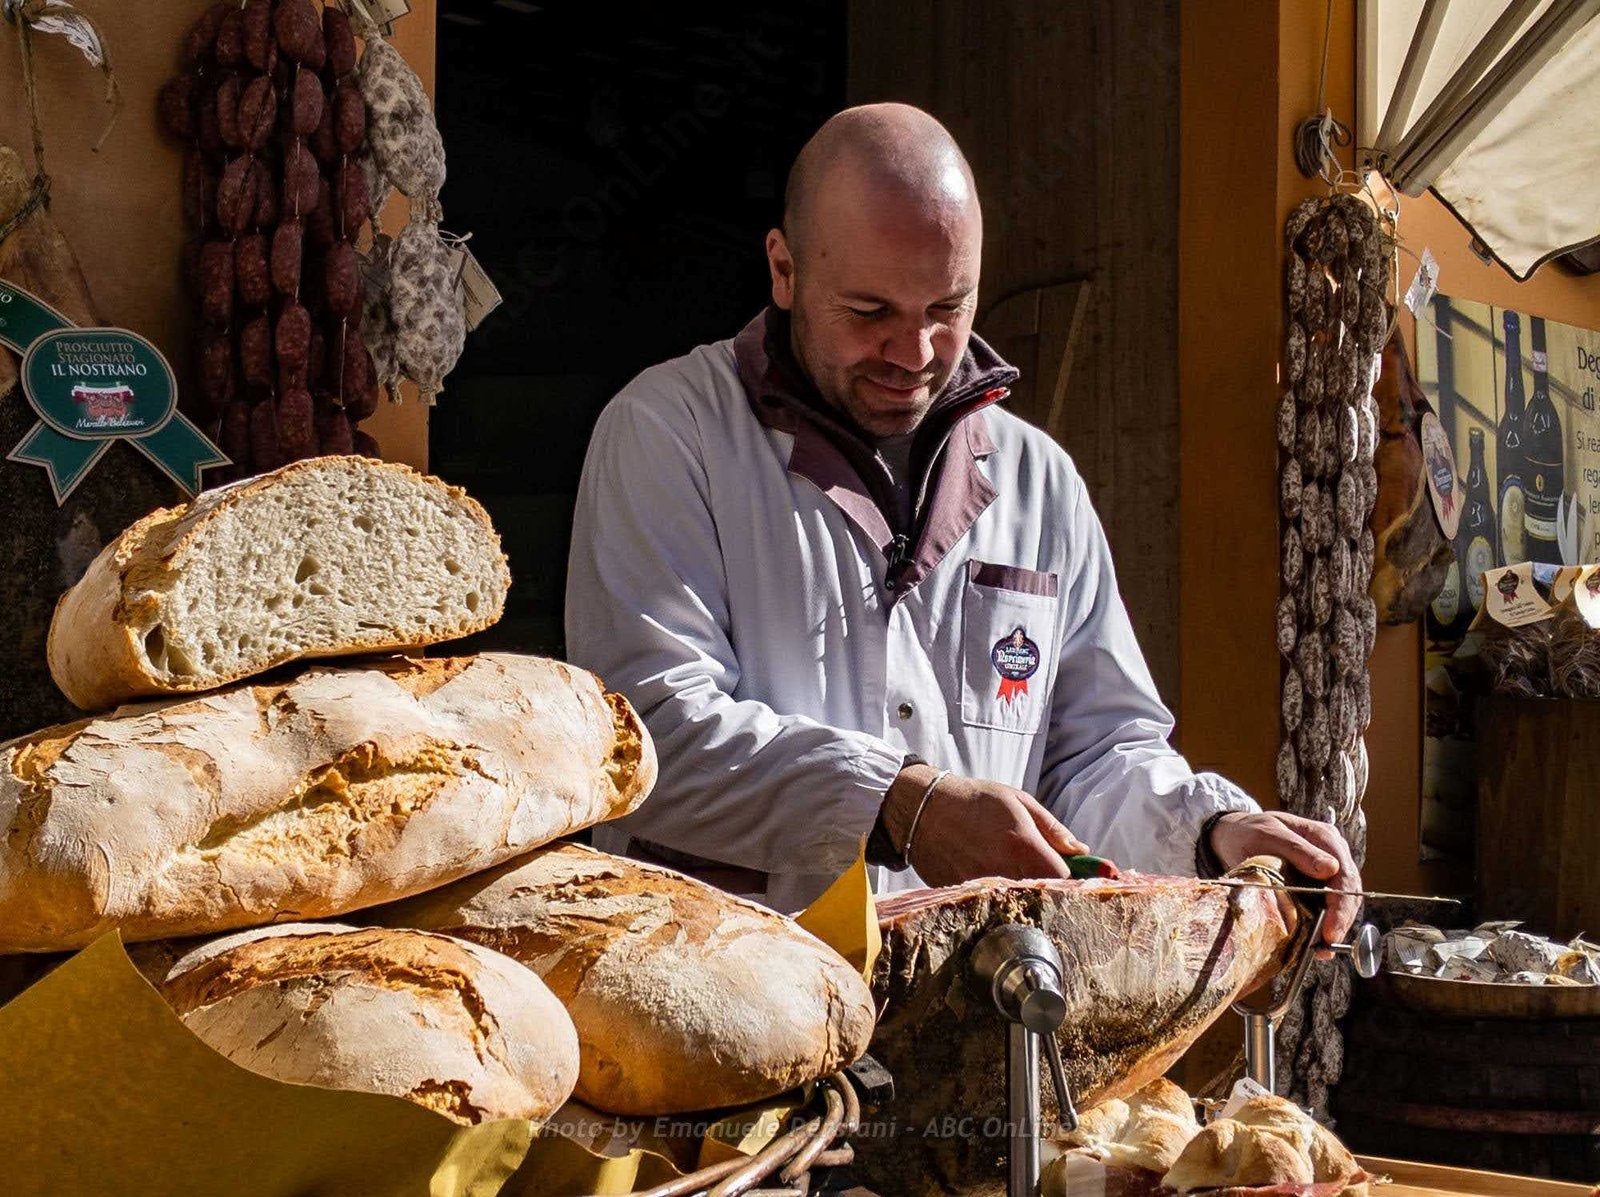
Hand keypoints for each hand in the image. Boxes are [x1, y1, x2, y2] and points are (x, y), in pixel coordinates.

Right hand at [881, 764, 1088, 887]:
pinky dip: (1000, 896)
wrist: (923, 808)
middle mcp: (1005, 871)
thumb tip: (1081, 852)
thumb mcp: (1019, 801)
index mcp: (1024, 845)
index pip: (1064, 880)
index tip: (1075, 876)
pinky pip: (993, 903)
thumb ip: (1053, 829)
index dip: (1074, 880)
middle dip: (1051, 889)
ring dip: (1026, 895)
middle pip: (1043, 897)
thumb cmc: (974, 799)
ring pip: (1018, 903)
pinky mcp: (965, 896)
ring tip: (1016, 875)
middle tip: (1048, 877)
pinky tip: (993, 877)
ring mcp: (983, 887)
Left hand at [1207, 810, 1362, 949]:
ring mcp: (1326, 872)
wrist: (1235, 835)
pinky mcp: (1315, 887)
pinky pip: (1325, 908)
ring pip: (1341, 903)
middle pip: (1349, 891)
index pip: (1345, 873)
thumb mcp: (1268, 835)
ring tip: (1321, 949)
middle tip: (1327, 944)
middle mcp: (1332, 855)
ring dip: (1334, 926)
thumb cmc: (1251, 831)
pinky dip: (1322, 925)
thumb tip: (1330, 869)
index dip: (1341, 904)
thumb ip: (1298, 850)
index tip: (1331, 928)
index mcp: (1325, 838)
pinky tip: (1316, 944)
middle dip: (1340, 920)